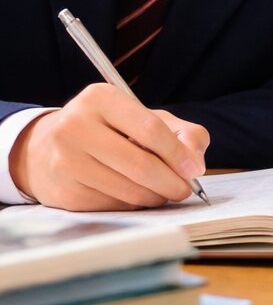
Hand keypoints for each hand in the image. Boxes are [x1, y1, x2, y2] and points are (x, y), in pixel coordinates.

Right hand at [10, 85, 208, 210]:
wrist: (45, 149)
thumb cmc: (106, 130)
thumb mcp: (142, 117)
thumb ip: (180, 131)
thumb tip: (195, 161)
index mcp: (100, 99)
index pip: (150, 129)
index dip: (178, 153)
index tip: (194, 169)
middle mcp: (77, 127)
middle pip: (140, 165)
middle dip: (171, 182)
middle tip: (185, 189)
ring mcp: (66, 161)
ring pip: (128, 190)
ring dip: (155, 197)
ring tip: (164, 192)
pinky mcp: (65, 193)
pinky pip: (113, 205)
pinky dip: (133, 205)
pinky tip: (136, 196)